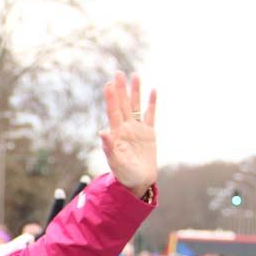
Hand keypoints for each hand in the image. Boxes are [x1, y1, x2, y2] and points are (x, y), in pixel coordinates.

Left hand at [100, 72, 156, 197]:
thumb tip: (102, 132)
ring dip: (135, 91)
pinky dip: (152, 103)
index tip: (109, 84)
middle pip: (123, 105)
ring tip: (135, 75)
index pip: (113, 112)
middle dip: (121, 89)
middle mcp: (126, 128)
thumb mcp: (116, 162)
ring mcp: (138, 130)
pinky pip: (151, 115)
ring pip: (136, 106)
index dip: (111, 98)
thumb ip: (109, 147)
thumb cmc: (124, 175)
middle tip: (118, 72)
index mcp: (117, 134)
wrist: (138, 182)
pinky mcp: (149, 134)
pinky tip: (153, 91)